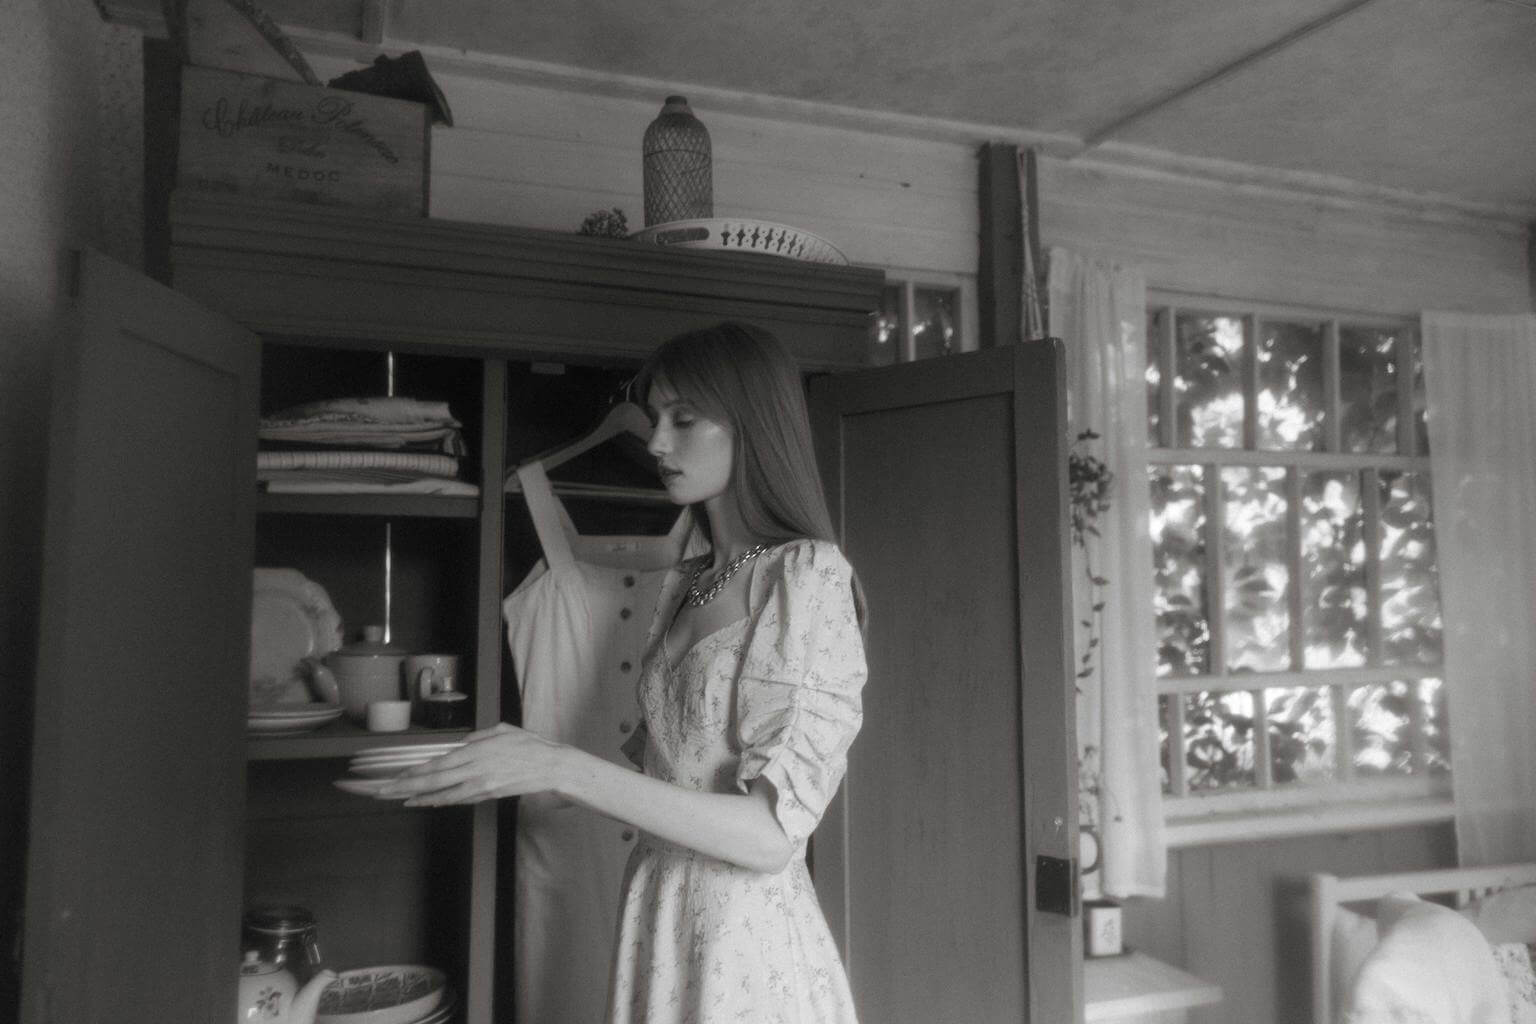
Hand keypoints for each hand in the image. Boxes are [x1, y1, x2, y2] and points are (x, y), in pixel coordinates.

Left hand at [376, 722, 568, 806]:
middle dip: (404, 786)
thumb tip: (462, 745)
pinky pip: (458, 799)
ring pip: (442, 793)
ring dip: (417, 797)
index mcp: (476, 751)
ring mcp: (480, 785)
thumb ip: (479, 737)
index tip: (395, 776)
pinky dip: (439, 801)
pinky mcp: (488, 794)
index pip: (437, 763)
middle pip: (432, 780)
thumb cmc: (530, 745)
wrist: (552, 767)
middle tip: (381, 791)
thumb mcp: (502, 730)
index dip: (413, 772)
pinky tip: (424, 802)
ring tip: (397, 799)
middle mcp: (474, 769)